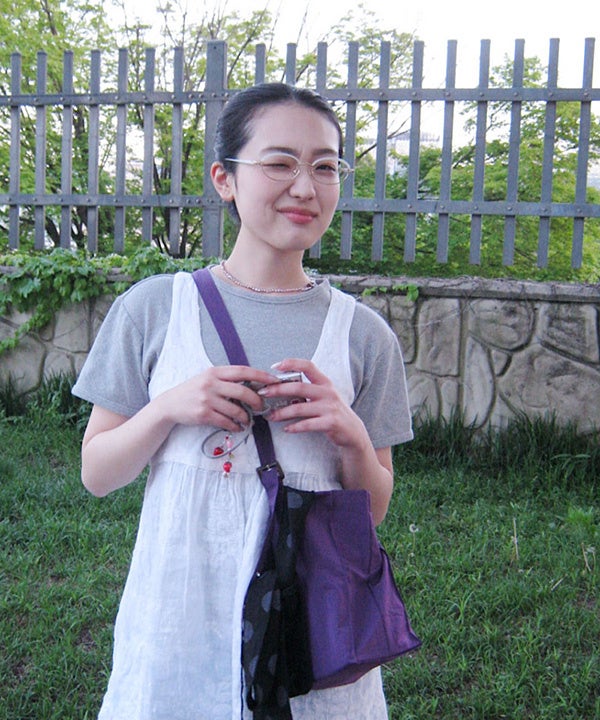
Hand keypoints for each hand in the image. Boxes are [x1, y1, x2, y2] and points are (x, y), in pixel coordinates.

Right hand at [157, 365, 280, 431]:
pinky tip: (237, 426)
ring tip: (248, 420)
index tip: (274, 380)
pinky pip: (226, 421)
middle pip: (242, 391)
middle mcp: (211, 384)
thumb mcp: (208, 378)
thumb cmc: (193, 391)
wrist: (170, 404)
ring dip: (246, 417)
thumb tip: (254, 384)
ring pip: (236, 409)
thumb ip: (227, 379)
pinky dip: (235, 425)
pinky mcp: (203, 414)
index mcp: (215, 372)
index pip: (242, 371)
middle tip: (262, 406)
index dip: (260, 375)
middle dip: (256, 400)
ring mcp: (206, 399)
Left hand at [259, 359, 367, 449]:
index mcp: (325, 383)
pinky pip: (308, 424)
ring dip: (282, 412)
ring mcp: (330, 407)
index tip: (275, 366)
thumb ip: (306, 391)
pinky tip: (286, 429)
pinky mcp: (331, 422)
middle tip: (263, 393)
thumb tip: (278, 389)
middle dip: (278, 389)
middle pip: (299, 387)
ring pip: (300, 408)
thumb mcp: (323, 397)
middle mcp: (328, 392)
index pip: (308, 366)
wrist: (352, 432)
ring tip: (270, 416)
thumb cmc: (332, 412)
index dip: (291, 363)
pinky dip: (295, 427)